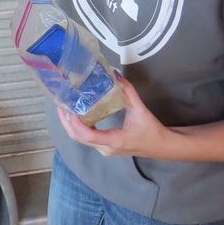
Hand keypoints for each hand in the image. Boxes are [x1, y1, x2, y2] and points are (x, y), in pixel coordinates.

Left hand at [57, 71, 174, 158]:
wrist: (163, 146)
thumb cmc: (152, 130)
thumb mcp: (140, 109)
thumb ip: (128, 91)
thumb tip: (115, 74)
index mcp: (114, 140)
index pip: (88, 135)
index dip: (75, 123)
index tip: (67, 109)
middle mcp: (106, 148)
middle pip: (78, 138)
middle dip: (66, 122)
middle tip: (60, 104)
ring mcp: (104, 150)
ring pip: (81, 140)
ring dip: (70, 125)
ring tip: (65, 107)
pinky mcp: (105, 148)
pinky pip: (87, 139)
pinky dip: (78, 127)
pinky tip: (76, 114)